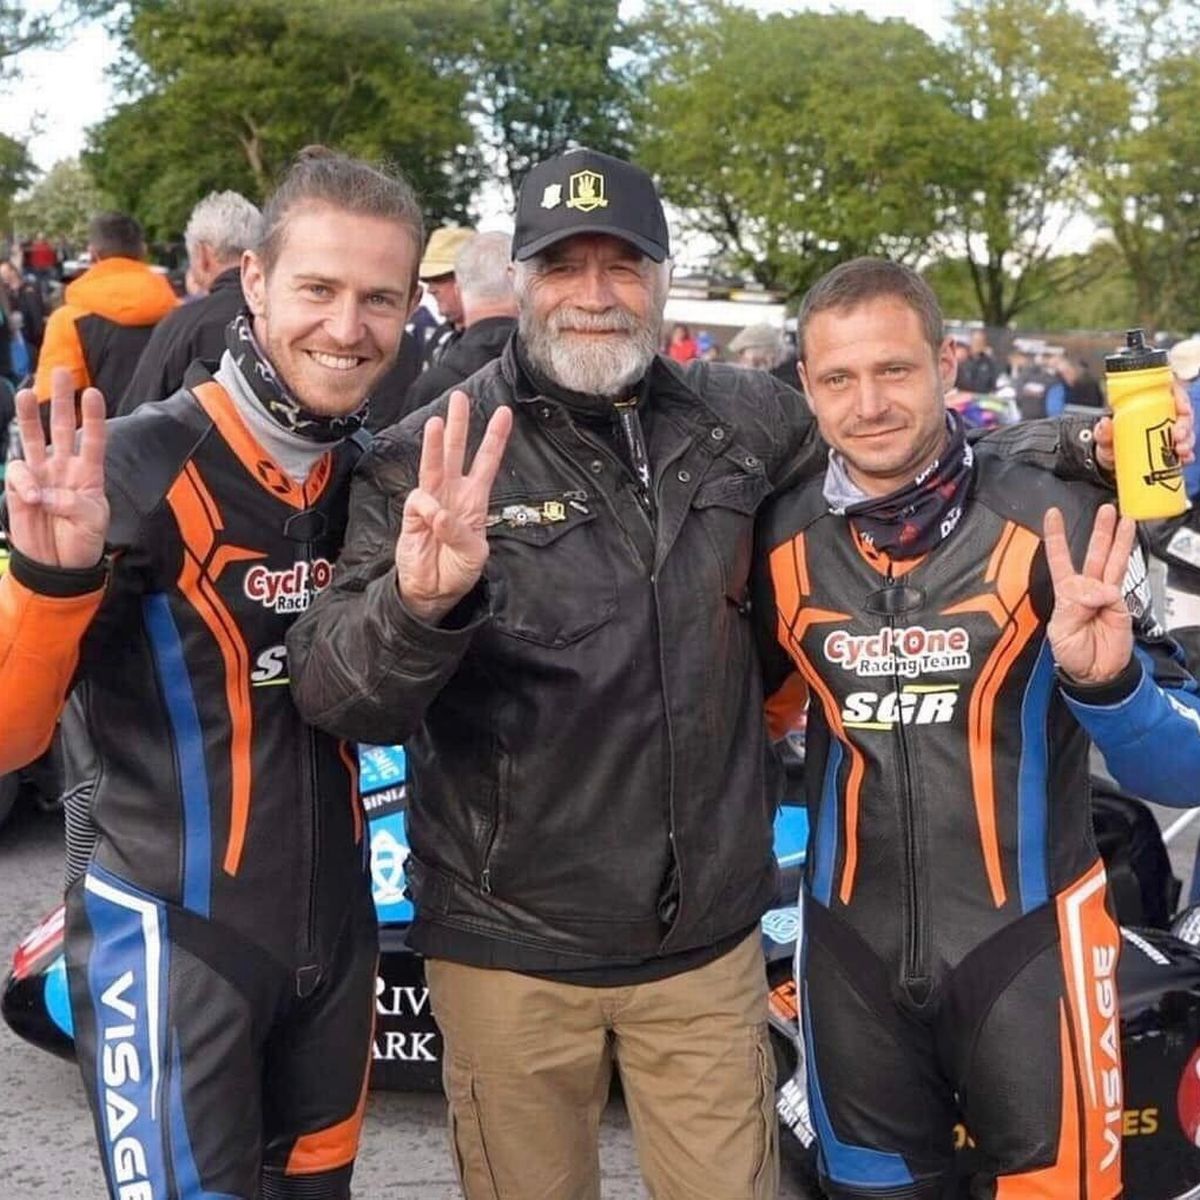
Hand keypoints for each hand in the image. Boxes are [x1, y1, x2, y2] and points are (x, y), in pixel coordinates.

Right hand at [6, 367, 107, 569]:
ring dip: (30, 417)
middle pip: (63, 429)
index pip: (93, 440)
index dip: (93, 418)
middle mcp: (65, 469)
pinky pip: (18, 474)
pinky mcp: (20, 489)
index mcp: (89, 474)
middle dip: (62, 402)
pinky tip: (31, 499)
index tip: (94, 393)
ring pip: (33, 439)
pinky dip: (23, 482)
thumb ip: (73, 504)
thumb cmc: (83, 541)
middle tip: (60, 374)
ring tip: (27, 395)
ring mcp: (41, 476)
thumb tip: (43, 492)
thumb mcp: (92, 521)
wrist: (59, 564)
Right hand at [395, 390, 512, 623]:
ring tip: (437, 421)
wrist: (433, 592)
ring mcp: (432, 502)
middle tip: (459, 398)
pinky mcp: (413, 515)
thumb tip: (438, 511)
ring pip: (434, 465)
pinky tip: (431, 519)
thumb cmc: (458, 570)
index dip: (494, 439)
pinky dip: (428, 508)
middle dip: (459, 425)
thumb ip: (459, 531)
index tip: (504, 413)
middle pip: (456, 452)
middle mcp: (453, 494)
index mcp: (475, 500)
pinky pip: (420, 501)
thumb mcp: (474, 554)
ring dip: (435, 444)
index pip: (486, 463)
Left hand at [1044, 504, 1135, 684]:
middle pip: (1094, 554)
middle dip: (1101, 532)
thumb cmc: (1072, 653)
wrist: (1095, 672)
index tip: (1052, 514)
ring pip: (1113, 562)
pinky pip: (1114, 589)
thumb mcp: (1061, 631)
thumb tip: (1099, 590)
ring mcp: (1105, 595)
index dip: (1057, 537)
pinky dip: (1108, 593)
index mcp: (1065, 593)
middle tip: (1107, 509)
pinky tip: (1106, 600)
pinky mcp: (1120, 605)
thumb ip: (1075, 606)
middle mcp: (1085, 589)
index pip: (1060, 559)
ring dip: (1119, 541)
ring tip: (1125, 519)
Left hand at [1093, 381, 1193, 471]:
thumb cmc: (1109, 443)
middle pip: (1182, 414)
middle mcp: (1161, 418)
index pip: (1170, 393)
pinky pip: (1184, 451)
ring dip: (1187, 441)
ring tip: (1179, 450)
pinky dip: (1186, 455)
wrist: (1109, 464)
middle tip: (1178, 435)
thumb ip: (1103, 432)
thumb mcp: (1103, 437)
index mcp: (1147, 406)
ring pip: (1186, 432)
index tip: (1182, 409)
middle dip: (1185, 424)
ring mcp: (1167, 434)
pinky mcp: (1170, 451)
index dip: (1181, 398)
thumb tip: (1105, 423)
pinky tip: (1184, 459)